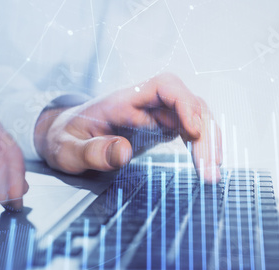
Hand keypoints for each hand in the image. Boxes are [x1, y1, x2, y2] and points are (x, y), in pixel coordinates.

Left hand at [34, 73, 222, 182]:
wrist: (67, 138)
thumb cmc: (66, 139)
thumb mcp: (67, 149)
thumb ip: (91, 151)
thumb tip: (123, 152)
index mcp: (124, 100)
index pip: (164, 86)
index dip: (184, 103)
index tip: (194, 130)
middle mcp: (146, 103)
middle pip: (189, 104)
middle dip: (205, 133)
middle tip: (209, 169)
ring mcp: (157, 115)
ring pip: (196, 117)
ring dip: (209, 143)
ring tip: (212, 173)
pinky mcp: (163, 128)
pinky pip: (191, 131)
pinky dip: (203, 147)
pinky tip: (208, 165)